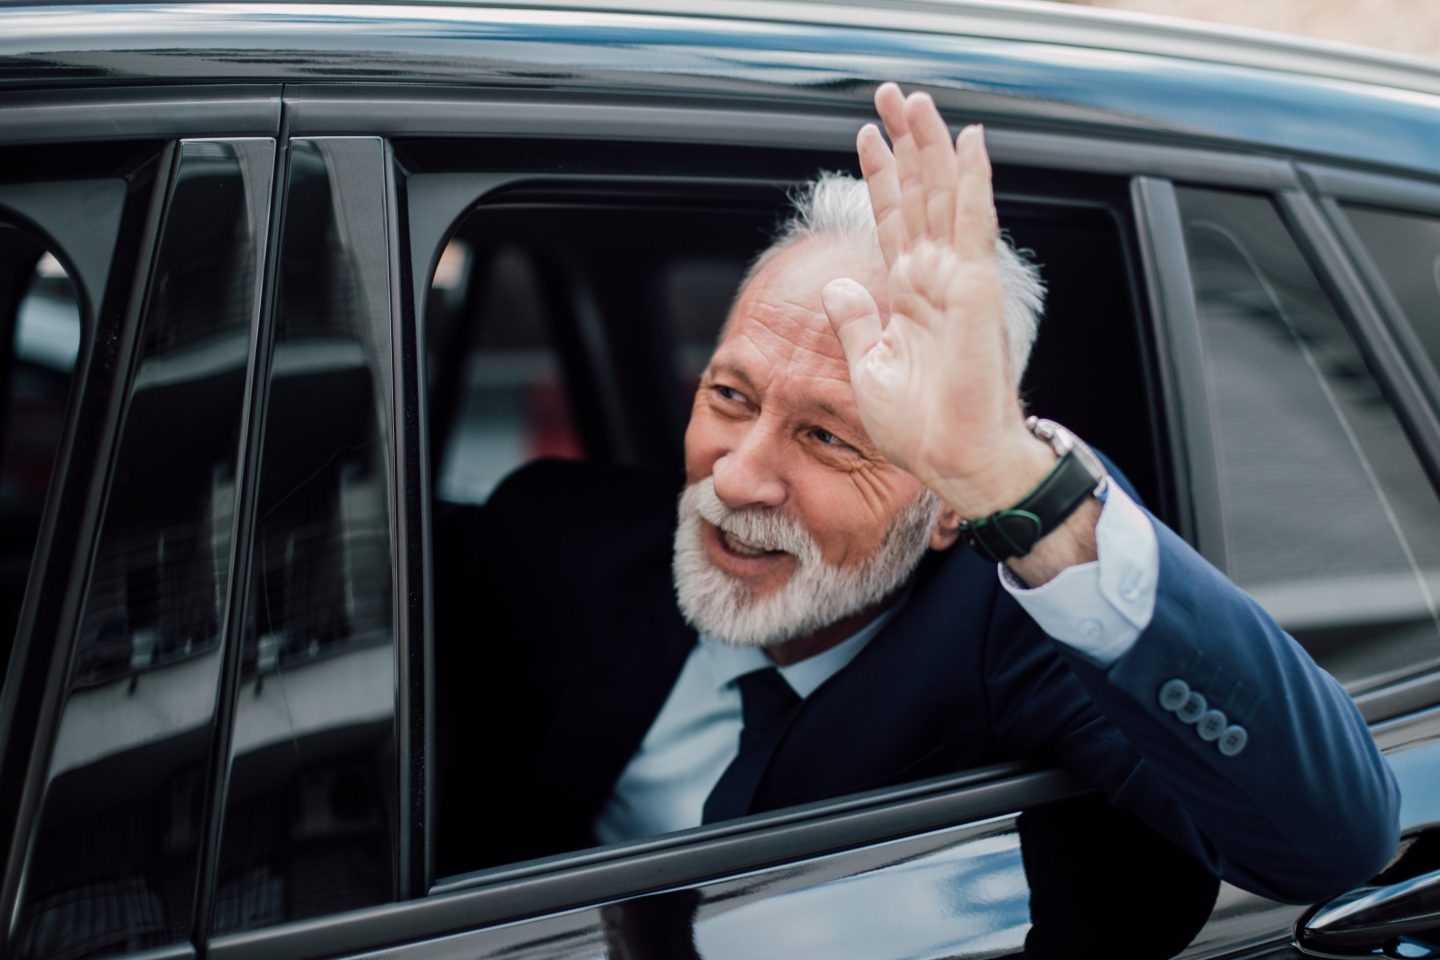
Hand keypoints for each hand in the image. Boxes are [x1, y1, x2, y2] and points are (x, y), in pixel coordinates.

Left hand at [822, 83, 1051, 518]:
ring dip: (930, 145)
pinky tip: (970, 140)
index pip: (893, 221)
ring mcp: (958, 279)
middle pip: (918, 194)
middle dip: (904, 143)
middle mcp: (934, 279)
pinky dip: (973, 180)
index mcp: (908, 296)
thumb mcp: (869, 367)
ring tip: (915, 99)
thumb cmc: (920, 427)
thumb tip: (838, 285)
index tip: (866, 138)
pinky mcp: (977, 288)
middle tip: (890, 94)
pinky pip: (974, 222)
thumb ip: (855, 320)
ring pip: (943, 195)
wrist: (952, 459)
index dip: (881, 178)